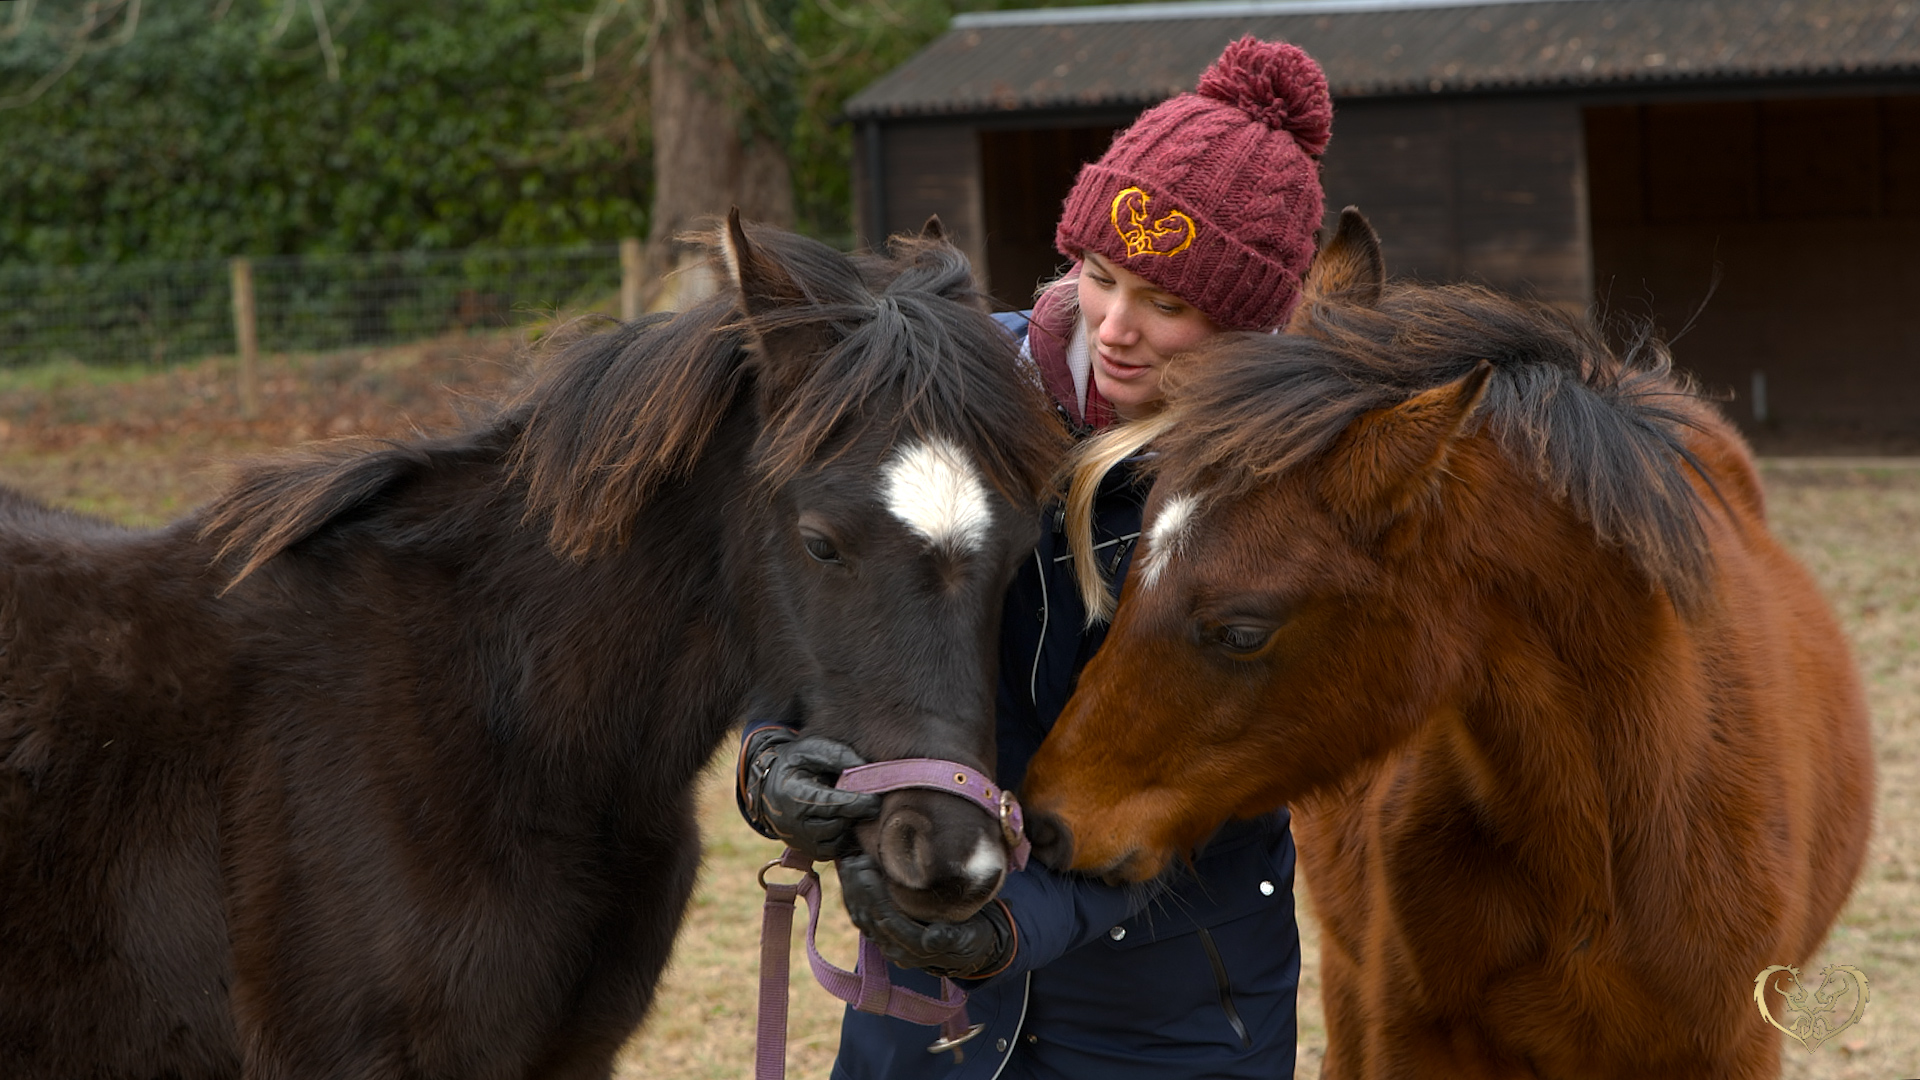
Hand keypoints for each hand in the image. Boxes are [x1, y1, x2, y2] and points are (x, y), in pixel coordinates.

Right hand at [741, 729, 881, 861]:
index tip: (877, 799)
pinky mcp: (804, 850)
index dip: (858, 803)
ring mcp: (797, 839)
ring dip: (848, 825)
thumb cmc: (794, 762)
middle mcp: (792, 822)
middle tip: (867, 800)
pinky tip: (842, 819)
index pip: (832, 805)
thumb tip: (866, 770)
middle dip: (855, 813)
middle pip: (837, 824)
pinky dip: (842, 836)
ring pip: (837, 839)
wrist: (769, 783)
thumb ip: (839, 756)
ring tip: (850, 807)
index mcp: (793, 795)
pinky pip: (832, 850)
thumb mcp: (812, 749)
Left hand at [836, 852, 1015, 978]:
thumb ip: (949, 938)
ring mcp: (887, 942)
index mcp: (914, 949)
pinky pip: (861, 915)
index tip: (868, 869)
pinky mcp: (884, 934)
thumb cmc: (971, 937)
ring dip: (852, 889)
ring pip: (861, 916)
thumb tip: (932, 939)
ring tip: (848, 863)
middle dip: (858, 888)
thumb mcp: (967, 937)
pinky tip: (849, 875)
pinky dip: (853, 894)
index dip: (874, 895)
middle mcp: (895, 948)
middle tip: (855, 860)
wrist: (971, 949)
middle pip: (868, 918)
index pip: (886, 919)